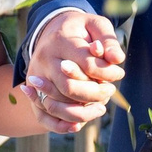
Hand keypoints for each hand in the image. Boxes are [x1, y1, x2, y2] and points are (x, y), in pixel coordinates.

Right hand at [22, 9, 125, 132]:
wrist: (51, 30)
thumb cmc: (79, 30)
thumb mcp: (95, 25)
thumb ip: (108, 40)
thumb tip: (117, 59)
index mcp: (60, 41)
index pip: (86, 63)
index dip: (107, 73)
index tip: (118, 74)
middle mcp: (44, 60)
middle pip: (69, 87)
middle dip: (95, 94)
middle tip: (110, 90)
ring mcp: (35, 77)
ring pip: (56, 105)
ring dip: (82, 112)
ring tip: (100, 107)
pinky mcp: (33, 92)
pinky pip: (43, 116)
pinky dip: (60, 125)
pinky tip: (78, 126)